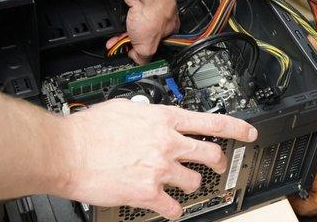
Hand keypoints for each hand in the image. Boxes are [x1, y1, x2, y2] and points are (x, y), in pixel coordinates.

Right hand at [57, 100, 257, 219]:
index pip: (211, 122)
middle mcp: (167, 142)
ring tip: (182, 185)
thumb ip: (148, 113)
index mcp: (164, 119)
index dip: (236, 128)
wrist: (67, 151)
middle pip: (210, 153)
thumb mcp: (126, 106)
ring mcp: (160, 168)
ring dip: (191, 184)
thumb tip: (155, 116)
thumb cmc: (89, 129)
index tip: (248, 132)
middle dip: (219, 160)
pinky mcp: (148, 192)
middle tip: (219, 164)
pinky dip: (173, 210)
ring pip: (194, 180)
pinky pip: (173, 207)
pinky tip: (169, 209)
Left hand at [106, 0, 179, 63]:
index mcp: (172, 30)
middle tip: (122, 48)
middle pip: (145, 37)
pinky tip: (116, 29)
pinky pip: (129, 18)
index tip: (136, 56)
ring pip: (136, 28)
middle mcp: (164, 18)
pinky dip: (122, 24)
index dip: (147, 52)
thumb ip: (144, 57)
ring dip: (124, 36)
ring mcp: (151, 8)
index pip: (160, 47)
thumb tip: (138, 60)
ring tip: (115, 40)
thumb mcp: (147, 46)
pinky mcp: (139, 2)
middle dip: (132, 44)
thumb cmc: (152, 11)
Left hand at [289, 164, 316, 216]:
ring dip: (303, 185)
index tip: (286, 178)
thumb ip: (301, 179)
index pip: (287, 200)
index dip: (285, 188)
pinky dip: (311, 186)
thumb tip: (291, 180)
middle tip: (298, 175)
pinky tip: (316, 178)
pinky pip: (311, 193)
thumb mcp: (316, 175)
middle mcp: (312, 209)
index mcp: (307, 207)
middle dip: (294, 186)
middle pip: (294, 198)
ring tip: (311, 176)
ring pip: (303, 195)